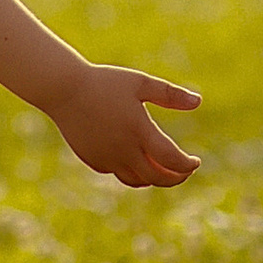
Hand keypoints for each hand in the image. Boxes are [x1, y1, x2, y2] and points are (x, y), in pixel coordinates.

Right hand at [49, 64, 200, 187]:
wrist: (64, 89)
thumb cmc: (104, 82)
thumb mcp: (140, 82)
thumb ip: (170, 94)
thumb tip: (198, 101)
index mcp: (140, 131)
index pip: (172, 160)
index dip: (187, 166)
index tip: (195, 162)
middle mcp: (124, 150)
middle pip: (158, 178)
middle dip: (176, 178)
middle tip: (185, 171)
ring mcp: (107, 158)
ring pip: (137, 181)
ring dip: (154, 178)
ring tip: (163, 169)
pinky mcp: (93, 160)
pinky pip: (118, 172)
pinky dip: (132, 171)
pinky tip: (136, 160)